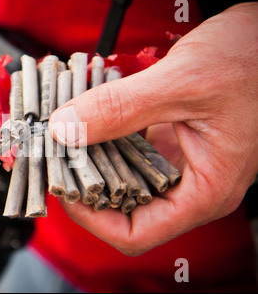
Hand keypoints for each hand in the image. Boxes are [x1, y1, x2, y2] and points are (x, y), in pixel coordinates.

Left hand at [48, 2, 257, 255]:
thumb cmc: (253, 61)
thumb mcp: (184, 82)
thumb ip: (121, 108)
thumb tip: (67, 129)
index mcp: (204, 190)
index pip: (137, 233)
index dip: (92, 219)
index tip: (64, 188)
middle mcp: (188, 182)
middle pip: (122, 207)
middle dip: (85, 185)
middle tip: (56, 156)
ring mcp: (176, 160)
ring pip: (120, 177)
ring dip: (90, 159)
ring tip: (64, 137)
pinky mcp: (167, 139)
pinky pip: (125, 149)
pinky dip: (102, 137)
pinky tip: (86, 119)